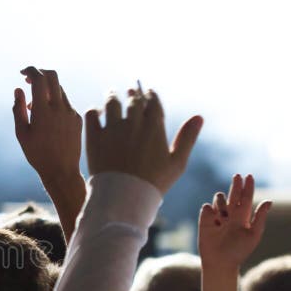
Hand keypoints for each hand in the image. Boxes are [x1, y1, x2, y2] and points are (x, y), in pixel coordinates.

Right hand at [13, 68, 82, 180]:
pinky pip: (66, 103)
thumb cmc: (37, 154)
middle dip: (40, 73)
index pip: (39, 78)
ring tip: (34, 107)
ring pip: (60, 89)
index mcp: (43, 111)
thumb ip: (18, 109)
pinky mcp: (77, 119)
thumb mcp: (21, 133)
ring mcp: (71, 112)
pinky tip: (47, 118)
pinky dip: (55, 102)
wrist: (61, 171)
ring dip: (46, 90)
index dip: (30, 71)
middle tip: (29, 79)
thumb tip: (18, 90)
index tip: (22, 73)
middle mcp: (60, 108)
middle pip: (53, 76)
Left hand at [85, 89, 202, 193]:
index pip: (152, 102)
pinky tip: (97, 112)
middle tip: (131, 92)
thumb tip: (199, 117)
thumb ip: (188, 138)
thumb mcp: (177, 163)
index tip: (148, 92)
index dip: (150, 95)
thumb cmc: (154, 183)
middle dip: (133, 94)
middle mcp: (133, 124)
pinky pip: (91, 115)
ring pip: (111, 103)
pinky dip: (94, 110)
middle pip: (133, 100)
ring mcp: (112, 130)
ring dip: (113, 96)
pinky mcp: (94, 138)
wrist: (124, 198)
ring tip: (112, 94)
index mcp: (154, 127)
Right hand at [198, 174, 271, 270]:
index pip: (246, 198)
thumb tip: (269, 201)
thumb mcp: (253, 234)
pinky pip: (206, 208)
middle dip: (236, 185)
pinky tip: (213, 221)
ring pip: (219, 199)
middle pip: (233, 195)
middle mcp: (230, 215)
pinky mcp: (204, 220)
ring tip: (223, 217)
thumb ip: (260, 217)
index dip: (248, 187)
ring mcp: (217, 217)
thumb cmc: (239, 250)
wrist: (219, 261)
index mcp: (243, 217)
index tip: (249, 176)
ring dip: (222, 203)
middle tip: (237, 175)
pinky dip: (210, 211)